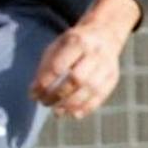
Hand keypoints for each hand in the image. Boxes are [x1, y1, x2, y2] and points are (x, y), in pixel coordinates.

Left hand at [29, 0, 139, 119]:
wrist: (104, 33)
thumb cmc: (72, 43)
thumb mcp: (56, 47)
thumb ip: (45, 68)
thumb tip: (34, 93)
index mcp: (77, 41)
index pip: (59, 66)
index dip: (45, 83)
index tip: (34, 94)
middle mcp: (95, 53)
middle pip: (77, 79)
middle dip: (58, 95)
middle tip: (45, 103)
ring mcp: (106, 65)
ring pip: (90, 90)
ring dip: (71, 105)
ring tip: (57, 112)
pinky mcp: (113, 77)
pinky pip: (101, 96)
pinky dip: (87, 108)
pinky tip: (73, 114)